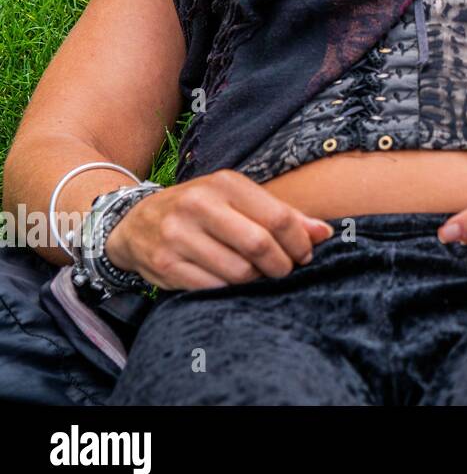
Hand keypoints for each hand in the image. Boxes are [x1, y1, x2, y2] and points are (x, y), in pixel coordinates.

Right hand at [104, 169, 334, 290]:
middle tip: (285, 270)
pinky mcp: (165, 265)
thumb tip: (325, 233)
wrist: (135, 222)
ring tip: (258, 275)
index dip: (300, 242)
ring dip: (257, 280)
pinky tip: (231, 282)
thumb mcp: (239, 200)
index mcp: (224, 184)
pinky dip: (230, 290)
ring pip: (238, 271)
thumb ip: (283, 215)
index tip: (306, 254)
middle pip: (259, 245)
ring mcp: (178, 236)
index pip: (278, 217)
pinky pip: (213, 288)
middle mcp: (198, 205)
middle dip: (282, 265)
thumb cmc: (202, 210)